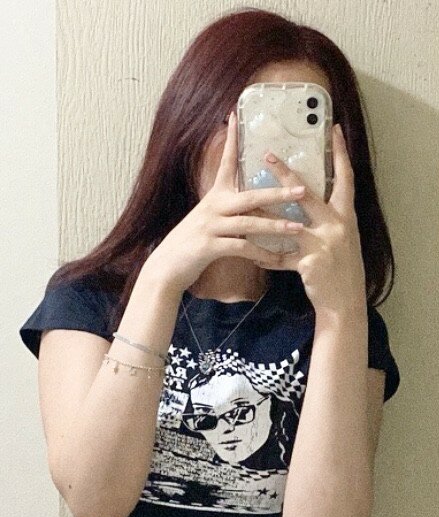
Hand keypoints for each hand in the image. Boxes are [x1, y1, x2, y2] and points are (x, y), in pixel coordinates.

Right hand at [142, 111, 305, 295]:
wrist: (167, 267)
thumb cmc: (192, 244)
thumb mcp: (208, 219)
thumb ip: (228, 209)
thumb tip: (250, 203)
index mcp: (214, 197)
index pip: (225, 163)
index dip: (230, 140)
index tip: (235, 116)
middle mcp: (213, 207)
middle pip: (250, 196)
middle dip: (277, 192)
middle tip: (302, 189)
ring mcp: (211, 226)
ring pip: (249, 223)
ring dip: (276, 225)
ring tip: (298, 227)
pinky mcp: (210, 247)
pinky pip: (241, 248)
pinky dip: (261, 254)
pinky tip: (277, 258)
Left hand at [257, 124, 366, 313]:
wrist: (345, 305)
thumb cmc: (342, 271)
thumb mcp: (342, 240)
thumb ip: (328, 221)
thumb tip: (310, 201)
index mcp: (346, 217)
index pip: (346, 179)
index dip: (340, 154)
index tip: (333, 131)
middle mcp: (337, 226)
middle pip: (308, 195)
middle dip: (287, 175)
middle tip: (268, 155)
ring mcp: (323, 244)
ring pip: (287, 224)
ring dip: (265, 215)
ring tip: (246, 205)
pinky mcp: (309, 263)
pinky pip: (281, 257)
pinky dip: (266, 257)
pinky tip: (252, 255)